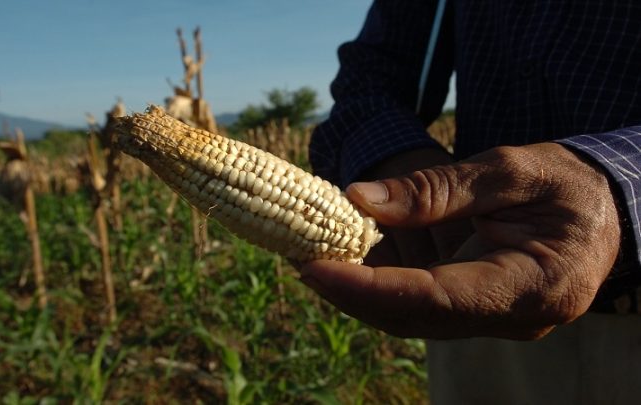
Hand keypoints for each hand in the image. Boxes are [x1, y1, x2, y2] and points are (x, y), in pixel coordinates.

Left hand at [301, 143, 620, 338]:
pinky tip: (349, 258)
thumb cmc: (566, 183)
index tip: (313, 269)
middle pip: (415, 317)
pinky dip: (382, 284)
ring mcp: (494, 319)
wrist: (604, 209)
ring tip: (312, 256)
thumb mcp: (509, 170)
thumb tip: (359, 201)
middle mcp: (512, 318)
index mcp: (532, 285)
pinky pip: (422, 305)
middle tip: (298, 259)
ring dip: (360, 291)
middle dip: (352, 293)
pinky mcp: (478, 309)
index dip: (369, 290)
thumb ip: (437, 190)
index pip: (436, 299)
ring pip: (413, 317)